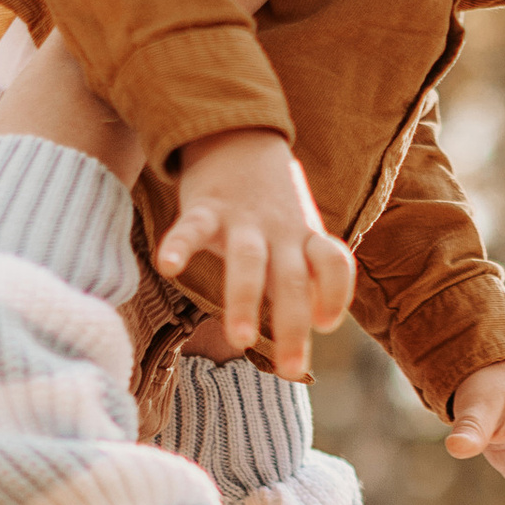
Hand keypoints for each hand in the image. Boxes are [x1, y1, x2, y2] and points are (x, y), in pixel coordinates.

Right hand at [158, 130, 353, 379]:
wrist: (237, 133)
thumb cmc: (273, 202)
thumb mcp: (300, 231)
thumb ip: (310, 274)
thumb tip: (322, 325)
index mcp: (306, 236)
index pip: (333, 262)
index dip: (336, 292)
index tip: (326, 325)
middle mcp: (281, 230)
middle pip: (292, 280)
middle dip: (292, 327)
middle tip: (289, 371)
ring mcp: (243, 219)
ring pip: (248, 262)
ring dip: (245, 300)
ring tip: (240, 341)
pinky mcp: (206, 207)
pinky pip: (193, 228)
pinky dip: (180, 244)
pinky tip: (168, 267)